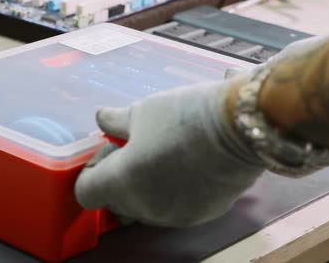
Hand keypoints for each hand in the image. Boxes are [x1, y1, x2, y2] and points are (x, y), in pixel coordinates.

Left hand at [74, 81, 264, 226]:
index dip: (92, 169)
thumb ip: (116, 121)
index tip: (112, 149)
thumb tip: (102, 119)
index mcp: (122, 183)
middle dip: (118, 176)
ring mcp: (174, 216)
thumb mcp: (143, 111)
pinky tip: (188, 163)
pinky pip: (174, 207)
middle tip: (136, 145)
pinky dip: (172, 191)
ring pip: (145, 207)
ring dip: (144, 185)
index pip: (85, 192)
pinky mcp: (202, 215)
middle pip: (115, 201)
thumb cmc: (184, 116)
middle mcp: (145, 208)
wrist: (242, 128)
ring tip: (163, 153)